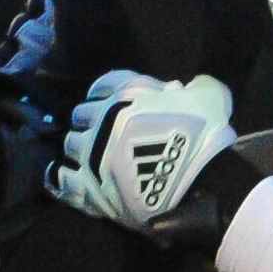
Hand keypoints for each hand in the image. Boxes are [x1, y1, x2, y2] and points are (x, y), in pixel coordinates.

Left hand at [48, 71, 239, 240]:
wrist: (201, 185)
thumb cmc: (205, 137)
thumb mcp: (209, 96)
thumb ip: (194, 86)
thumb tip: (184, 90)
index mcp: (127, 94)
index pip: (104, 84)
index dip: (108, 93)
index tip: (114, 102)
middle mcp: (103, 119)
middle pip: (83, 114)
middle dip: (91, 120)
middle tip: (103, 132)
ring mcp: (92, 154)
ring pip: (71, 145)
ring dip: (79, 148)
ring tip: (89, 157)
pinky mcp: (90, 187)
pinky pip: (64, 180)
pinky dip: (63, 179)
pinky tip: (64, 179)